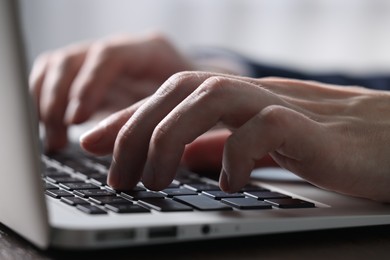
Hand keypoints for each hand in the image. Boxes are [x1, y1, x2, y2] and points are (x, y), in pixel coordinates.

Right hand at [29, 33, 192, 150]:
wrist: (191, 96)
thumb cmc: (192, 103)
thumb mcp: (181, 109)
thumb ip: (154, 121)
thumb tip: (116, 145)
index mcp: (149, 51)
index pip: (109, 55)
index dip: (89, 85)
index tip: (77, 119)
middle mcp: (120, 52)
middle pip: (73, 59)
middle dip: (58, 98)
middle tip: (60, 133)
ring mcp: (102, 64)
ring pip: (56, 68)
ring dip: (46, 104)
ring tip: (55, 141)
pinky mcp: (89, 79)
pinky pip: (52, 80)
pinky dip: (43, 105)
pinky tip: (52, 133)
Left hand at [81, 72, 389, 201]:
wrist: (386, 139)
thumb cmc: (321, 142)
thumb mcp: (254, 143)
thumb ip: (218, 144)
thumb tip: (179, 155)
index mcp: (234, 97)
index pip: (168, 96)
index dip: (126, 117)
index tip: (90, 143)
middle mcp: (248, 92)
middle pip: (177, 91)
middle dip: (136, 131)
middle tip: (117, 176)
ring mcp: (276, 103)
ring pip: (209, 98)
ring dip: (171, 139)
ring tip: (156, 180)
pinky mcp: (306, 125)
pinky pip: (260, 129)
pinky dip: (233, 155)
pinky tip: (225, 183)